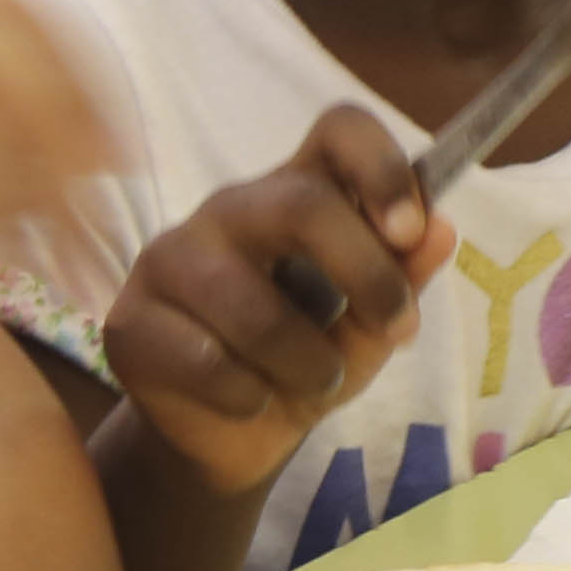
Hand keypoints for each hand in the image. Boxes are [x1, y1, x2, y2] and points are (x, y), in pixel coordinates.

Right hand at [96, 109, 447, 499]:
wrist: (229, 439)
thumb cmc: (304, 364)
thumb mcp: (368, 332)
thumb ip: (402, 283)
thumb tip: (441, 231)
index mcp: (298, 192)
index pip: (338, 130)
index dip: (381, 167)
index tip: (412, 229)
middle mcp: (230, 209)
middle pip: (301, 205)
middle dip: (366, 274)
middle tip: (397, 329)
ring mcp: (170, 258)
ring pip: (252, 306)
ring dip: (308, 361)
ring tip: (317, 381)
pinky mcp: (129, 321)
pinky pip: (206, 361)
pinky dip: (249, 396)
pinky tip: (249, 400)